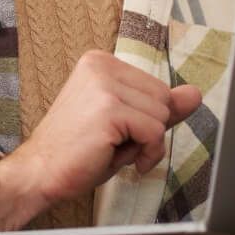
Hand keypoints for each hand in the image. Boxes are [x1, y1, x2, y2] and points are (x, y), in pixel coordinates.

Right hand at [0, 50, 200, 230]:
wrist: (39, 172)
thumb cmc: (78, 151)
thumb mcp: (123, 123)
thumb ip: (159, 105)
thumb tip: (195, 94)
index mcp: (100, 62)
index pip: (157, 87)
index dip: (146, 119)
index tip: (116, 132)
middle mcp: (101, 65)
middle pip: (164, 98)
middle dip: (150, 129)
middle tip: (114, 144)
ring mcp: (103, 86)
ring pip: (163, 115)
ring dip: (147, 144)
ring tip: (113, 150)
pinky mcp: (109, 109)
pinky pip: (155, 132)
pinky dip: (146, 153)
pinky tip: (122, 160)